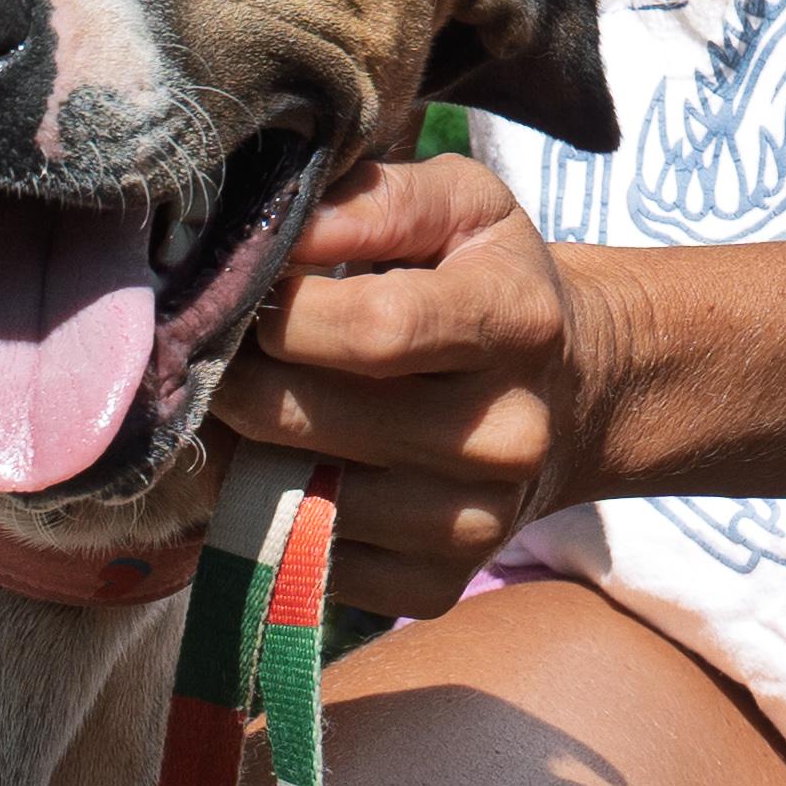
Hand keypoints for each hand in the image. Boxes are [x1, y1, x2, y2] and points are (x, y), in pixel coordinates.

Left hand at [208, 154, 611, 616]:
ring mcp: (474, 521)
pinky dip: (261, 517)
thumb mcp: (461, 208)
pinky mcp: (434, 583)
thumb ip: (371, 202)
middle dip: (231, 377)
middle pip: (309, 415)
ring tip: (236, 403)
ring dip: (233, 449)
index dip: (280, 312)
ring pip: (291, 493)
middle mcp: (505, 433)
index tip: (242, 291)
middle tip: (206, 348)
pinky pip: (304, 561)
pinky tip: (271, 467)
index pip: (372, 327)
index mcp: (514, 321)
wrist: (579, 395)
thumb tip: (275, 230)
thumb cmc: (491, 284)